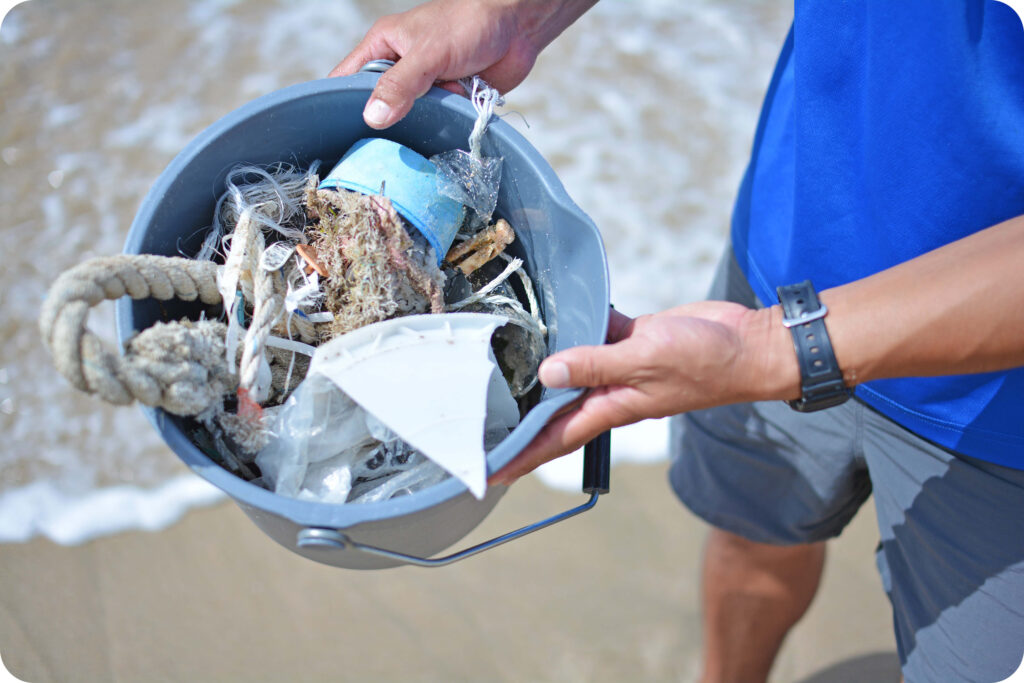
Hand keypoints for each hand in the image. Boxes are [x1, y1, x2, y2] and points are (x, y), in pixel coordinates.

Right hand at [330, 0, 541, 128]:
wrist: (518, 28)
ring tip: (408, 147)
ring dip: (416, 126)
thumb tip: (372, 117)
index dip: (338, 104)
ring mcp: (425, 86)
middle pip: (378, 105)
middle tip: (372, 154)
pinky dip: (440, 126)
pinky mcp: (449, 100)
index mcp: (383, 47)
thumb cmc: (468, 25)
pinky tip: (439, 136)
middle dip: (381, 125)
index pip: (347, 79)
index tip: (333, 134)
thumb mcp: (428, 53)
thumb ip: (400, 85)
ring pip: (409, 118)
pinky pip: (436, 121)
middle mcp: (401, 68)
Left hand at [490, 303, 798, 484]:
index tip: (490, 473)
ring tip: (501, 365)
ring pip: (570, 366)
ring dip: (542, 365)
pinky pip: (593, 331)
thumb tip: (547, 372)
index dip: (522, 457)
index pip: (554, 439)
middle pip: (554, 408)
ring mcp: (619, 365)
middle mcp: (608, 390)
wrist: (745, 344)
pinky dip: (574, 323)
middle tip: (481, 421)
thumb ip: (595, 363)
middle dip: (520, 418)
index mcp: (609, 407)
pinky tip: (553, 309)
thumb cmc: (704, 362)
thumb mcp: (644, 361)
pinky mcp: (631, 338)